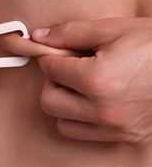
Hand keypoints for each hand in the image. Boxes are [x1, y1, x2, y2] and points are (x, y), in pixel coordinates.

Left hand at [31, 18, 151, 142]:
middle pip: (49, 102)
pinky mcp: (126, 137)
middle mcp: (103, 110)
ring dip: (65, 104)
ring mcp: (115, 127)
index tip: (58, 53)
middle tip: (69, 70)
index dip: (51, 57)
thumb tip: (39, 37)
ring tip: (82, 87)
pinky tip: (95, 102)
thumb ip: (71, 33)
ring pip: (63, 123)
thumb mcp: (115, 30)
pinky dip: (82, 119)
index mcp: (97, 80)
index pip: (50, 70)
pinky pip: (86, 134)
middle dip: (53, 83)